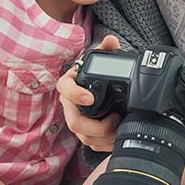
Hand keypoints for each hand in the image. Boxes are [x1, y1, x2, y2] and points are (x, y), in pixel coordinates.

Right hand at [57, 35, 121, 150]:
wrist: (91, 86)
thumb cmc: (92, 73)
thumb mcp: (98, 59)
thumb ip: (105, 49)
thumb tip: (111, 41)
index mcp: (69, 84)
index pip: (65, 90)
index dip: (76, 95)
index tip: (90, 98)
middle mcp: (68, 104)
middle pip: (74, 121)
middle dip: (96, 125)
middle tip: (115, 118)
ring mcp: (74, 119)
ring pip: (83, 136)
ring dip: (103, 135)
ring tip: (119, 127)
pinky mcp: (83, 131)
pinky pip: (90, 143)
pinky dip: (104, 143)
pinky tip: (115, 137)